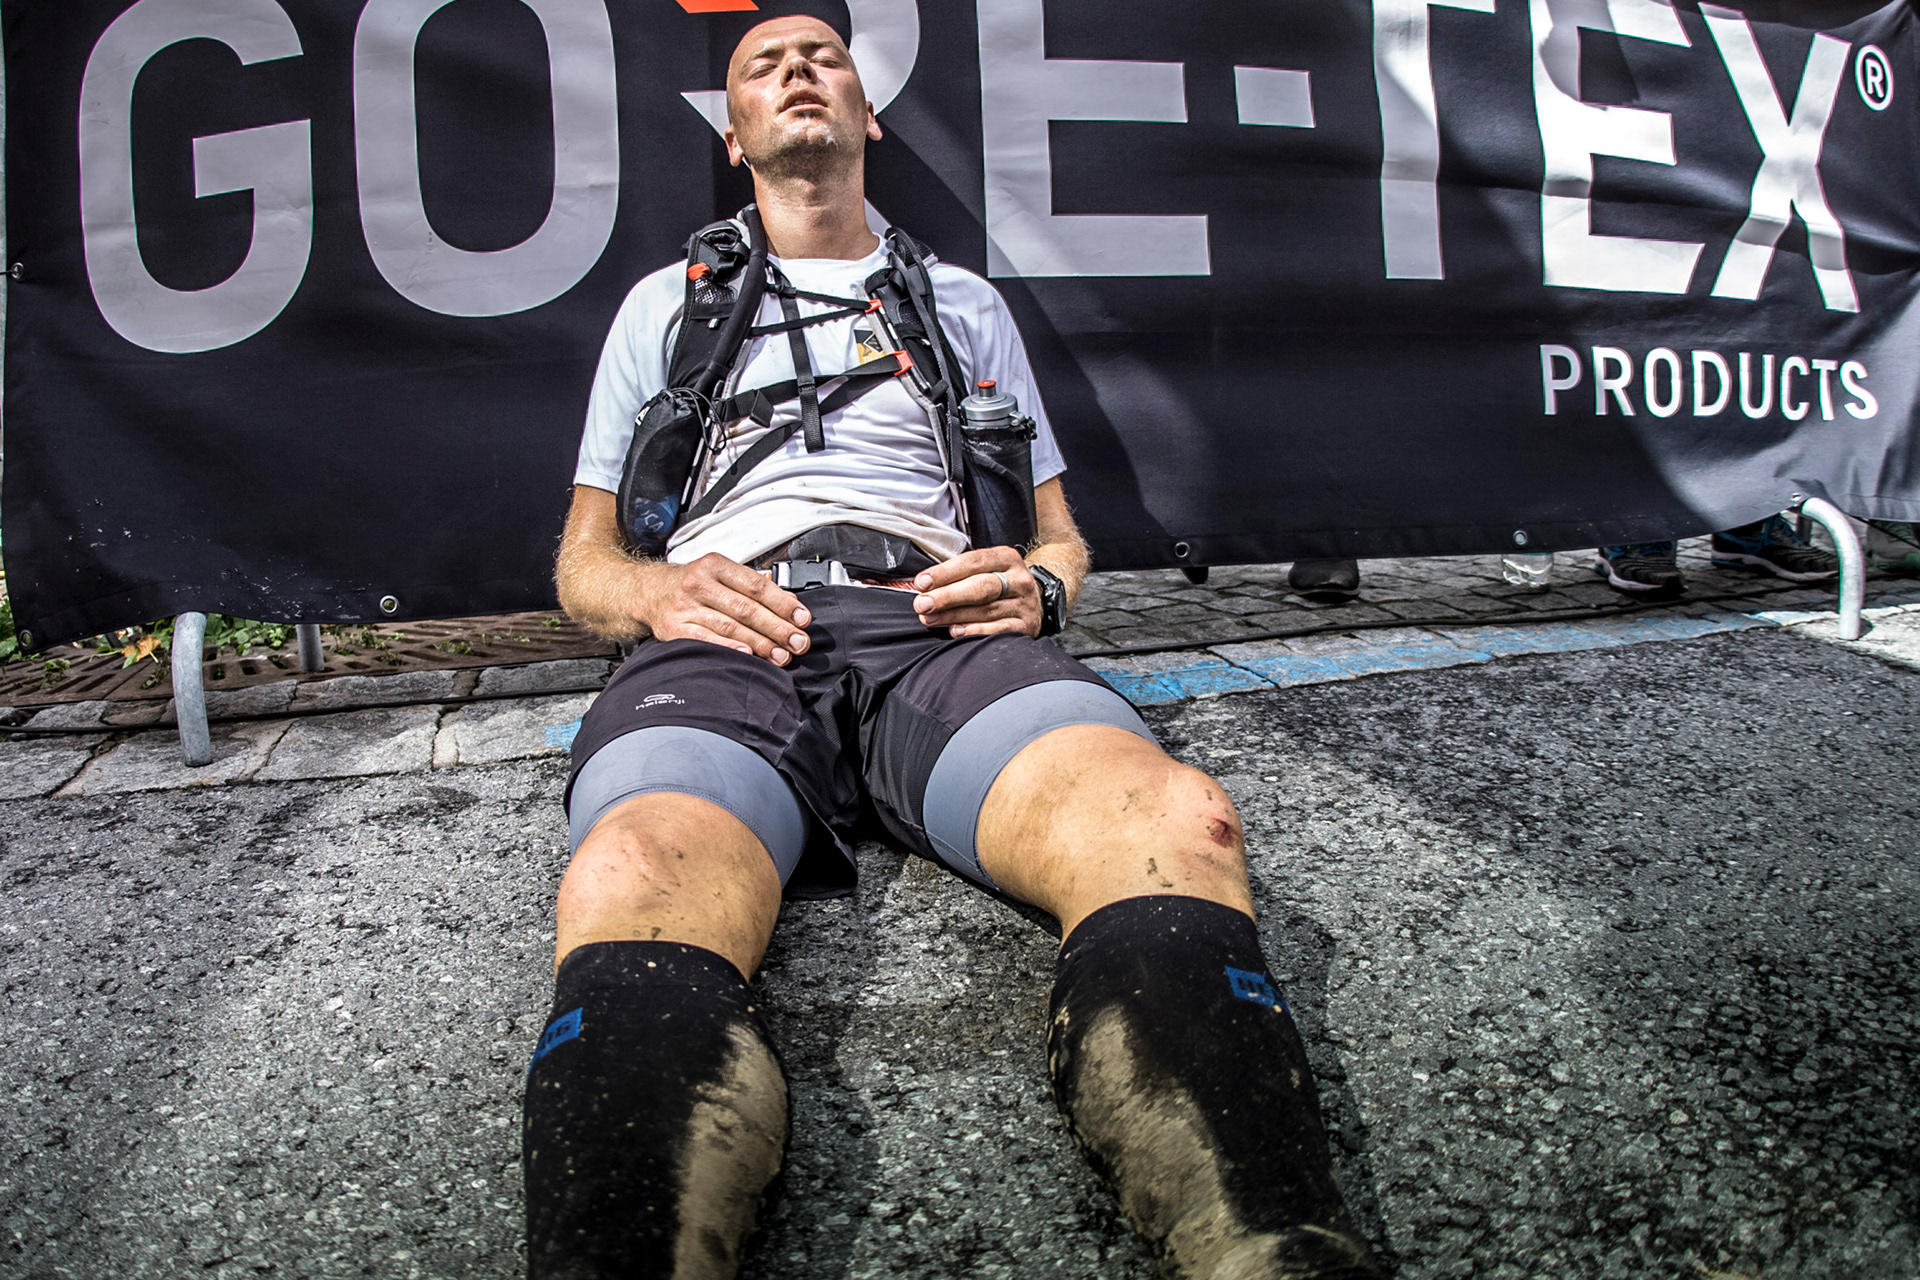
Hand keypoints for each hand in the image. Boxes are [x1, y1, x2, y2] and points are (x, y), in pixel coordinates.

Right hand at [640, 553, 811, 664]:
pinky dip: (727, 647)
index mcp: (714, 565)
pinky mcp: (673, 628)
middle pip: (746, 608)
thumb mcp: (718, 573)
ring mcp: (684, 607)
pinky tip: (747, 654)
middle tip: (798, 642)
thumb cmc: (690, 584)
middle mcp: (698, 583)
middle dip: (777, 628)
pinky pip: (704, 639)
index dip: (783, 603)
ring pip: (730, 627)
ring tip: (782, 655)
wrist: (646, 592)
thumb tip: (788, 603)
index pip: (756, 585)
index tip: (802, 618)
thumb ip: (750, 585)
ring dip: (760, 644)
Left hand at [912, 546, 1039, 637]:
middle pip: (980, 587)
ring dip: (954, 615)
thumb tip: (923, 586)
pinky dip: (975, 631)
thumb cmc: (999, 584)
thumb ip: (959, 574)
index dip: (945, 573)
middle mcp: (1019, 579)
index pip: (972, 562)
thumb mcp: (986, 570)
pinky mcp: (1026, 625)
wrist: (1033, 602)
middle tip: (923, 604)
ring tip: (930, 618)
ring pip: (986, 610)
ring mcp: (1025, 604)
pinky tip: (955, 631)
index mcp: (1006, 558)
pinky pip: (999, 630)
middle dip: (947, 596)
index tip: (922, 582)